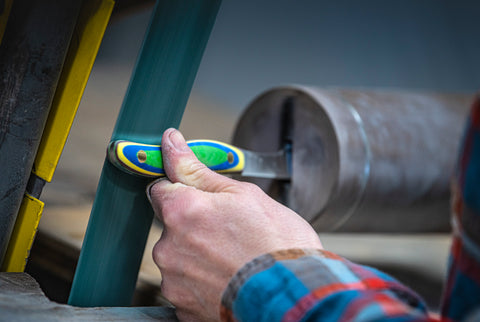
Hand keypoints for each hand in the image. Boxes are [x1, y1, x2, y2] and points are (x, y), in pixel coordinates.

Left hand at [148, 128, 321, 320]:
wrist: (296, 296)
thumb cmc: (277, 245)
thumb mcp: (243, 194)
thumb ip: (197, 169)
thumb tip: (171, 142)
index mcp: (182, 211)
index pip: (160, 188)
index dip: (182, 190)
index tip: (197, 198)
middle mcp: (169, 247)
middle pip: (172, 226)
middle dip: (194, 226)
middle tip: (229, 232)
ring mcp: (175, 280)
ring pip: (179, 257)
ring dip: (198, 256)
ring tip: (233, 260)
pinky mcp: (183, 307)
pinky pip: (186, 286)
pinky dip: (202, 283)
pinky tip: (228, 279)